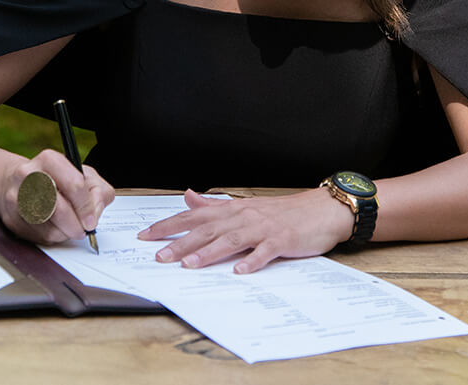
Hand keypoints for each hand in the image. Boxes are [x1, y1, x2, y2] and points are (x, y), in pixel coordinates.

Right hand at [0, 149, 113, 244]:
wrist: (14, 183)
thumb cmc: (54, 179)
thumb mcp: (82, 174)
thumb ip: (97, 190)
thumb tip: (94, 212)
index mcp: (49, 160)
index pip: (74, 184)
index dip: (86, 207)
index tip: (91, 219)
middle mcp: (28, 176)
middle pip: (59, 208)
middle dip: (76, 224)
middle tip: (83, 229)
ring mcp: (17, 198)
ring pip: (49, 227)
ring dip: (65, 232)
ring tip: (69, 227)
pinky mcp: (12, 219)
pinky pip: (38, 237)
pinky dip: (52, 237)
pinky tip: (54, 228)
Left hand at [136, 188, 354, 273]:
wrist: (320, 210)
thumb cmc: (282, 212)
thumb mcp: (244, 206)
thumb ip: (213, 205)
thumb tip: (188, 197)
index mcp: (233, 210)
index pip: (194, 217)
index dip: (169, 225)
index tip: (146, 236)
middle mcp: (243, 216)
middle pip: (207, 229)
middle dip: (180, 242)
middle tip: (159, 256)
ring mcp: (263, 228)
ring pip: (230, 239)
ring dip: (208, 252)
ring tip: (188, 265)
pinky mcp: (282, 240)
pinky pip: (264, 251)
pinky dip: (251, 261)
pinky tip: (239, 270)